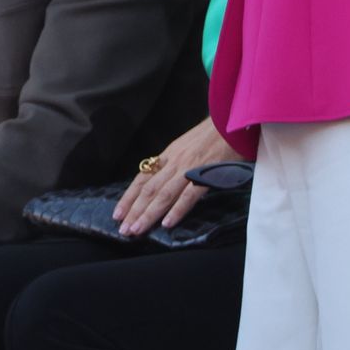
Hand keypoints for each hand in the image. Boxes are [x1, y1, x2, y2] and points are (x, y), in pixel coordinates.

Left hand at [114, 117, 240, 235]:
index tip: (117, 214)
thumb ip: (174, 163)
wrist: (231, 120)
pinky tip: (167, 223)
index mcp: (167, 156)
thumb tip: (161, 182)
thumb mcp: (186, 146)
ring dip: (148, 214)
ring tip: (137, 230)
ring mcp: (188, 168)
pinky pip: (189, 195)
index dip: (128, 198)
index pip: (142, 180)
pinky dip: (177, 210)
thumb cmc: (212, 134)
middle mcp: (173, 162)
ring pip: (163, 194)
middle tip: (123, 230)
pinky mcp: (206, 174)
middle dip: (134, 211)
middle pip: (148, 190)